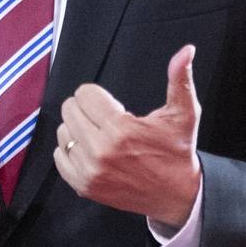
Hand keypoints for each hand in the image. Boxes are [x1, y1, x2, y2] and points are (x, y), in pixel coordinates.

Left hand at [53, 45, 202, 226]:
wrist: (177, 195)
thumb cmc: (178, 152)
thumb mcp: (184, 113)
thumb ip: (180, 79)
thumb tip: (186, 51)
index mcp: (121, 129)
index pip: (84, 94)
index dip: (98, 95)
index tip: (114, 107)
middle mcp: (100, 151)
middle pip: (69, 110)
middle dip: (87, 109)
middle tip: (106, 119)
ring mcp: (90, 171)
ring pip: (63, 132)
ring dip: (79, 130)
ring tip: (100, 136)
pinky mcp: (85, 186)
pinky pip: (59, 158)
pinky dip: (70, 151)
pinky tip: (90, 151)